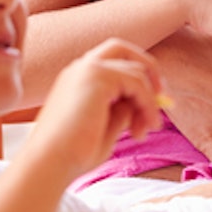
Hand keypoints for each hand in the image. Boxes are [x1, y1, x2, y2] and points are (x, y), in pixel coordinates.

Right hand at [23, 40, 166, 179]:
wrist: (49, 163)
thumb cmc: (73, 153)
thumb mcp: (107, 125)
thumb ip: (124, 107)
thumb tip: (147, 99)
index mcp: (77, 79)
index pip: (115, 63)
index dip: (139, 79)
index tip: (154, 106)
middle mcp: (79, 69)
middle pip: (122, 49)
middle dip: (148, 69)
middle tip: (162, 97)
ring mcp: (86, 70)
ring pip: (135, 70)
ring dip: (149, 101)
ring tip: (146, 130)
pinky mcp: (96, 77)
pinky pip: (137, 82)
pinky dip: (148, 104)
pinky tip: (144, 128)